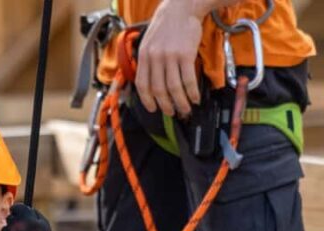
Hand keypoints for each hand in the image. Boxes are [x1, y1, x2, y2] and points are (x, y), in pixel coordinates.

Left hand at [0, 203, 60, 230]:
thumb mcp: (44, 223)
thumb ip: (33, 212)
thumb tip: (24, 207)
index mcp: (26, 218)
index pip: (16, 207)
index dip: (18, 211)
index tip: (19, 216)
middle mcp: (16, 225)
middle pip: (9, 217)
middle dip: (15, 222)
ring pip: (4, 228)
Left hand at [134, 0, 207, 116]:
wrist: (182, 7)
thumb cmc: (166, 26)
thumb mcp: (148, 42)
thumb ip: (148, 61)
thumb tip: (149, 83)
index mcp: (144, 56)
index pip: (142, 85)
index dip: (147, 101)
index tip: (153, 109)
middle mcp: (155, 58)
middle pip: (158, 90)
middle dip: (165, 105)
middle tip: (172, 113)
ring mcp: (170, 56)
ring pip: (173, 88)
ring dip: (180, 103)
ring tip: (185, 109)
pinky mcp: (185, 54)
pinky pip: (188, 79)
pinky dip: (191, 92)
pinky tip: (195, 98)